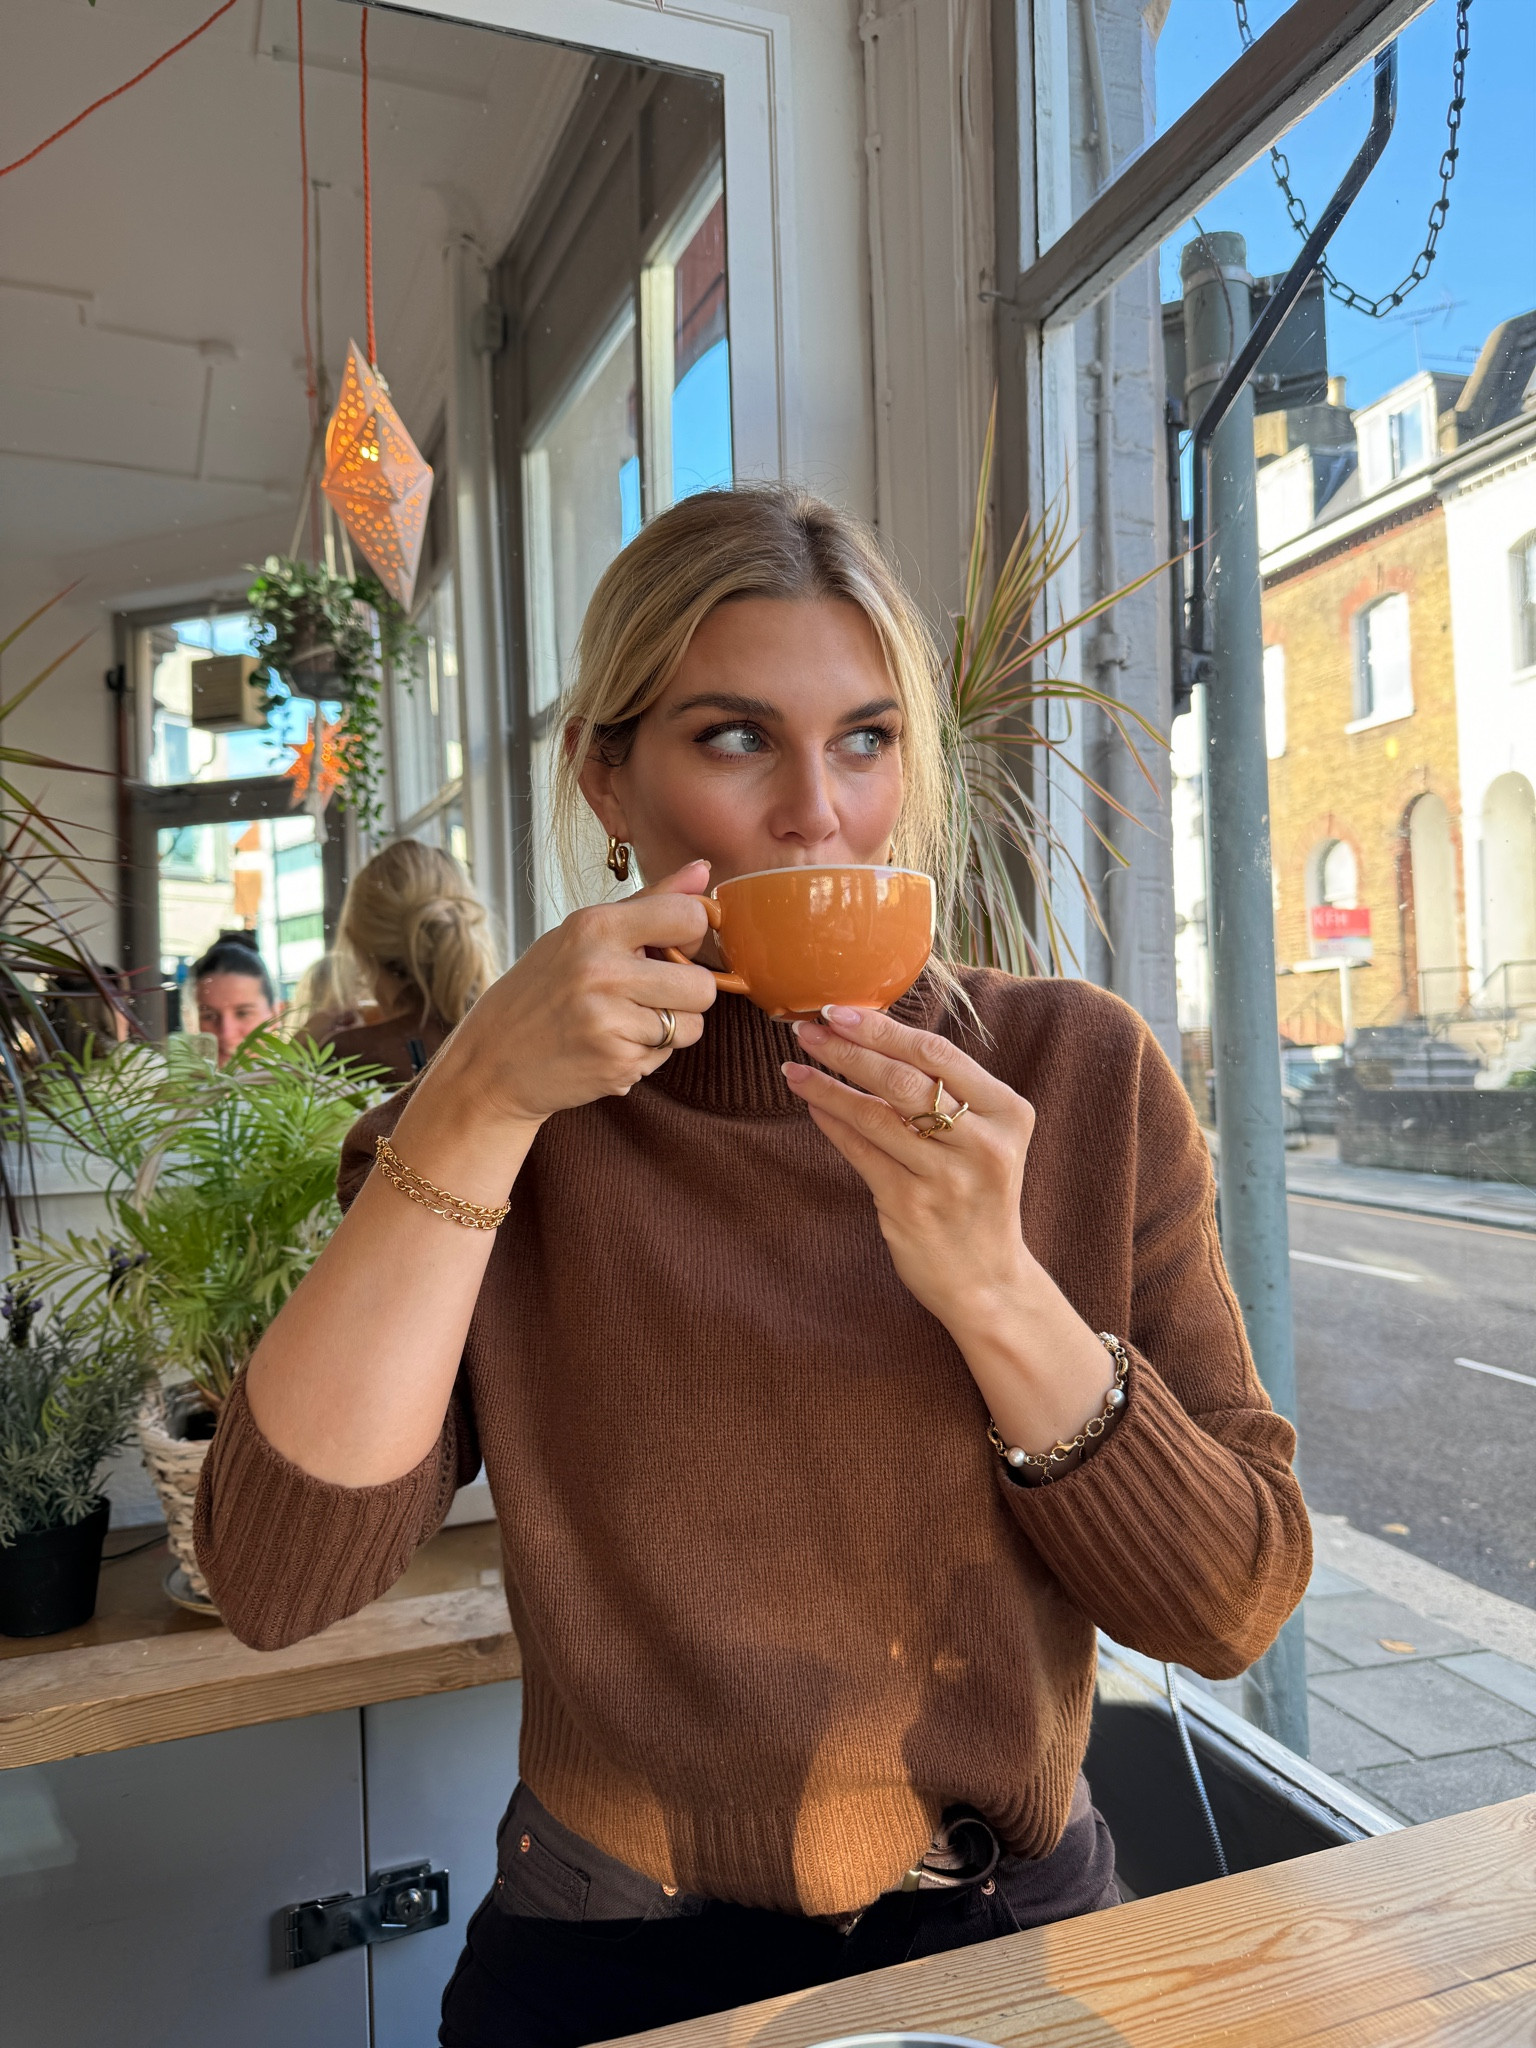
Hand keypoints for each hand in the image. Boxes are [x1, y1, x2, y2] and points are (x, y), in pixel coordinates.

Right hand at [439, 862, 719, 1128]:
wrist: (491, 1062)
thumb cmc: (539, 991)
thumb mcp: (581, 933)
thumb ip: (649, 902)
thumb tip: (703, 870)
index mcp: (594, 927)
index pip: (690, 917)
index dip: (691, 935)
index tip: (669, 947)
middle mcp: (602, 972)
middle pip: (703, 985)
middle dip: (687, 993)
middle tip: (650, 994)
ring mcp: (609, 1022)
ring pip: (692, 1026)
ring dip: (669, 1028)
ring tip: (625, 1022)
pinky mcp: (616, 1065)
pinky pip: (666, 1056)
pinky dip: (645, 1054)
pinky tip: (609, 1046)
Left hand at [782, 1007, 1034, 1337]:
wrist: (988, 1279)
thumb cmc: (977, 1195)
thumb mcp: (985, 1137)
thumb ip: (947, 1092)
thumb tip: (873, 1036)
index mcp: (1007, 1112)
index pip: (937, 1053)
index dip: (883, 1028)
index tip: (840, 1011)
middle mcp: (981, 1143)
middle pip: (902, 1079)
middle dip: (847, 1049)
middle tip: (806, 1028)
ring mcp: (945, 1178)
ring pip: (874, 1116)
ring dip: (827, 1086)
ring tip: (794, 1066)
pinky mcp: (910, 1206)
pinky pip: (860, 1153)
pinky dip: (832, 1123)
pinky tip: (811, 1104)